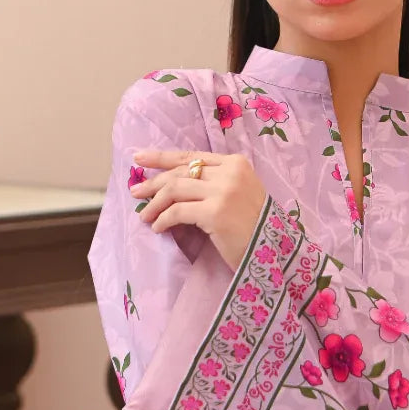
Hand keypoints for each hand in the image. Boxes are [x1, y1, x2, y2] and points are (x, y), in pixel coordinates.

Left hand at [129, 148, 267, 272]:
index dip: (162, 157)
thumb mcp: (238, 194)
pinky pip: (178, 212)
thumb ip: (214, 182)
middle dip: (153, 182)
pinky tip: (159, 228)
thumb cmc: (254, 227)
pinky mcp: (216, 212)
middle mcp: (231, 172)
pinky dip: (164, 220)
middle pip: (180, 172)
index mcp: (236, 163)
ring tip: (145, 216)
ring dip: (155, 203)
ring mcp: (224, 191)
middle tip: (135, 192)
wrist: (274, 253)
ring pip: (175, 189)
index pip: (192, 156)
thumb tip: (171, 184)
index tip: (139, 158)